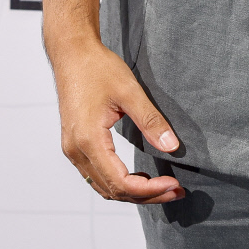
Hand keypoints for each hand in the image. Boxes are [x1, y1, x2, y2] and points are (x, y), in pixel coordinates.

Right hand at [51, 36, 186, 203]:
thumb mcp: (129, 91)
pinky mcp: (74, 145)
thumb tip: (172, 147)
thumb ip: (151, 121)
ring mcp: (72, 149)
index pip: (121, 182)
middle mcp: (76, 151)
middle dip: (147, 195)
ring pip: (104, 187)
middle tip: (176, 191)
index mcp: (88, 140)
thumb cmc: (97, 68)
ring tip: (163, 187)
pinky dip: (119, 183)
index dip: (150, 189)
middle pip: (113, 191)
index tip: (175, 184)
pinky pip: (97, 176)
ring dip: (133, 193)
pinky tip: (140, 177)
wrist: (71, 53)